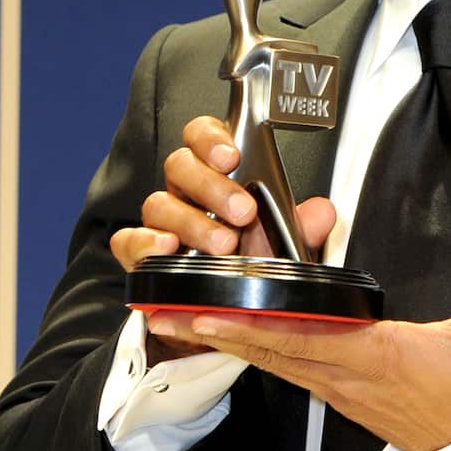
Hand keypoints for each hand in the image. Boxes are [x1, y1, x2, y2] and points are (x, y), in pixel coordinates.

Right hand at [109, 116, 335, 361]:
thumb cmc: (249, 265)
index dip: (211, 138)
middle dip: (212, 186)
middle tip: (243, 211)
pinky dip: (144, 243)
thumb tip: (322, 212)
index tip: (232, 156)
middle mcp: (185, 193)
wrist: (224, 314)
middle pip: (179, 166)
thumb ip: (301, 228)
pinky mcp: (141, 255)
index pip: (202, 136)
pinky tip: (167, 249)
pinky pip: (128, 240)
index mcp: (217, 176)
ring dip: (192, 222)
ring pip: (159, 203)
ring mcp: (161, 223)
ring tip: (222, 244)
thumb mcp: (282, 247)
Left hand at [146, 239, 450, 450]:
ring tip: (191, 327)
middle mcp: (351, 378)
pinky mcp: (353, 399)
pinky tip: (248, 344)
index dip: (248, 326)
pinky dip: (266, 356)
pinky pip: (298, 375)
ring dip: (234, 345)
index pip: (300, 338)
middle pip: (270, 353)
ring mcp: (349, 392)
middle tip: (167, 317)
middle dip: (216, 334)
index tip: (205, 315)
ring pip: (279, 365)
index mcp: (377, 357)